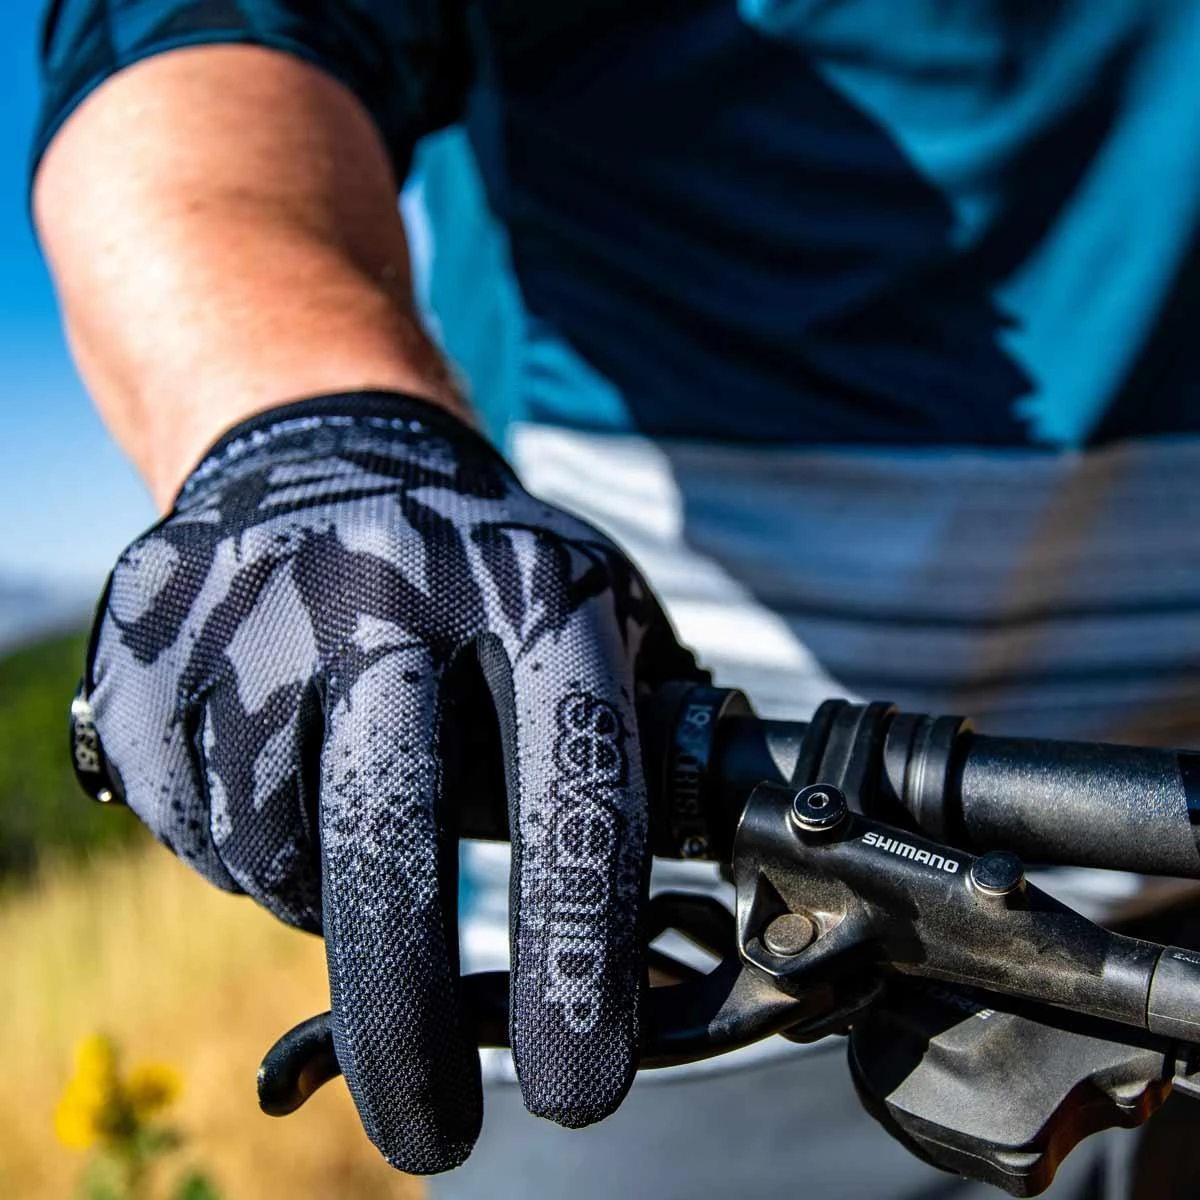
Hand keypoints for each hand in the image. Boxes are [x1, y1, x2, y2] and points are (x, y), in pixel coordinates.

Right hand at [82, 393, 698, 1171]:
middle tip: (434, 1132)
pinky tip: (282, 776)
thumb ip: (639, 735)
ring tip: (359, 826)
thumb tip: (673, 909)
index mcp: (531, 583)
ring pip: (283, 846)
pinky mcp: (152, 643)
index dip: (579, 940)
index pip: (571, 770)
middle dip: (412, 1013)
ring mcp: (257, 605)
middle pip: (391, 823)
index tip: (583, 1076)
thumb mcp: (589, 612)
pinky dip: (252, 851)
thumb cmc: (483, 578)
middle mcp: (390, 579)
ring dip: (327, 896)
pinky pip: (200, 824)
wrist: (324, 458)